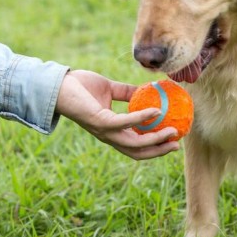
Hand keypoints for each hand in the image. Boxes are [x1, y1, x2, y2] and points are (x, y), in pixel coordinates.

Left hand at [55, 70, 180, 159]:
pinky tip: (156, 111)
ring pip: (134, 143)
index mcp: (111, 131)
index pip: (135, 146)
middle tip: (177, 143)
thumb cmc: (80, 86)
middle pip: (138, 152)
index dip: (154, 147)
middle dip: (159, 151)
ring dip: (155, 140)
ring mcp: (104, 131)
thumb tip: (147, 89)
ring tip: (172, 131)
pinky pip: (125, 122)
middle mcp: (108, 135)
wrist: (58, 84)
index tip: (172, 139)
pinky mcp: (100, 121)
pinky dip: (142, 118)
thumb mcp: (109, 89)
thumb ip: (126, 92)